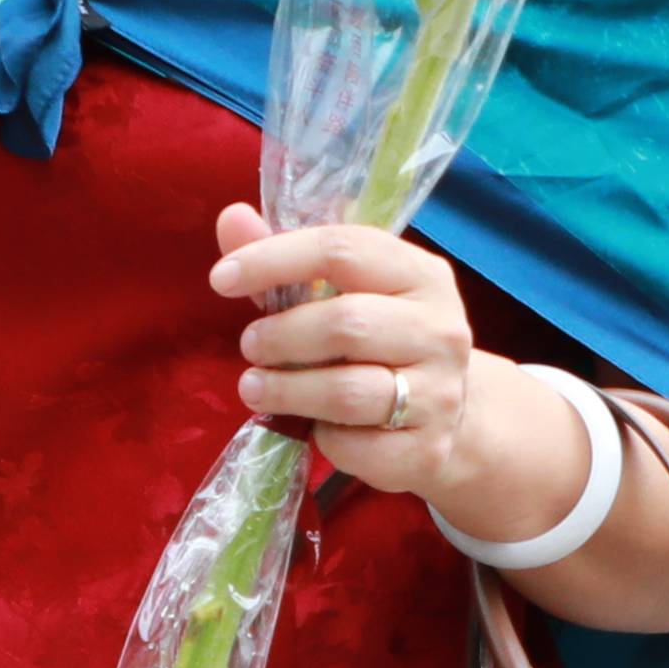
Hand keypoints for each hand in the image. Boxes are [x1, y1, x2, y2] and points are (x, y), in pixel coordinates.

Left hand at [213, 205, 555, 521]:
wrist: (448, 415)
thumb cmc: (380, 342)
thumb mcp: (343, 293)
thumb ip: (285, 258)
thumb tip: (230, 218)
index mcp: (422, 274)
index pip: (344, 250)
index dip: (275, 259)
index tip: (221, 277)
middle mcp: (442, 329)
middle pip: (346, 324)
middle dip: (281, 336)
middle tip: (250, 345)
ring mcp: (440, 393)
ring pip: (346, 391)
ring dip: (285, 390)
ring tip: (254, 386)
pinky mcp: (426, 449)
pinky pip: (356, 445)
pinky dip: (321, 437)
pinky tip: (312, 425)